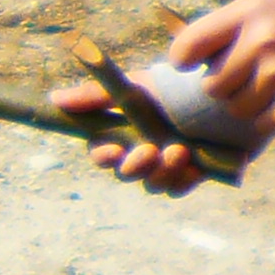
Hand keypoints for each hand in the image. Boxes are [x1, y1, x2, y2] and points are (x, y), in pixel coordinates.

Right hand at [55, 82, 208, 195]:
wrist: (220, 93)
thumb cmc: (171, 88)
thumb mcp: (135, 86)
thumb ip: (96, 95)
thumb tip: (54, 97)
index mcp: (122, 134)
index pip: (101, 154)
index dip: (104, 156)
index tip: (114, 150)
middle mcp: (139, 154)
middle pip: (125, 174)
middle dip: (135, 166)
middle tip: (150, 151)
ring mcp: (163, 167)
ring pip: (151, 184)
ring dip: (161, 173)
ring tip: (179, 152)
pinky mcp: (189, 174)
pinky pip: (178, 188)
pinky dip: (184, 180)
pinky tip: (195, 166)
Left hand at [166, 0, 274, 131]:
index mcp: (255, 9)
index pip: (192, 41)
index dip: (184, 57)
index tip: (188, 63)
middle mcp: (262, 42)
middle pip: (213, 83)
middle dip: (225, 85)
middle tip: (244, 79)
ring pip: (237, 108)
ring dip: (248, 104)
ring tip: (271, 90)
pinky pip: (263, 123)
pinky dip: (270, 119)